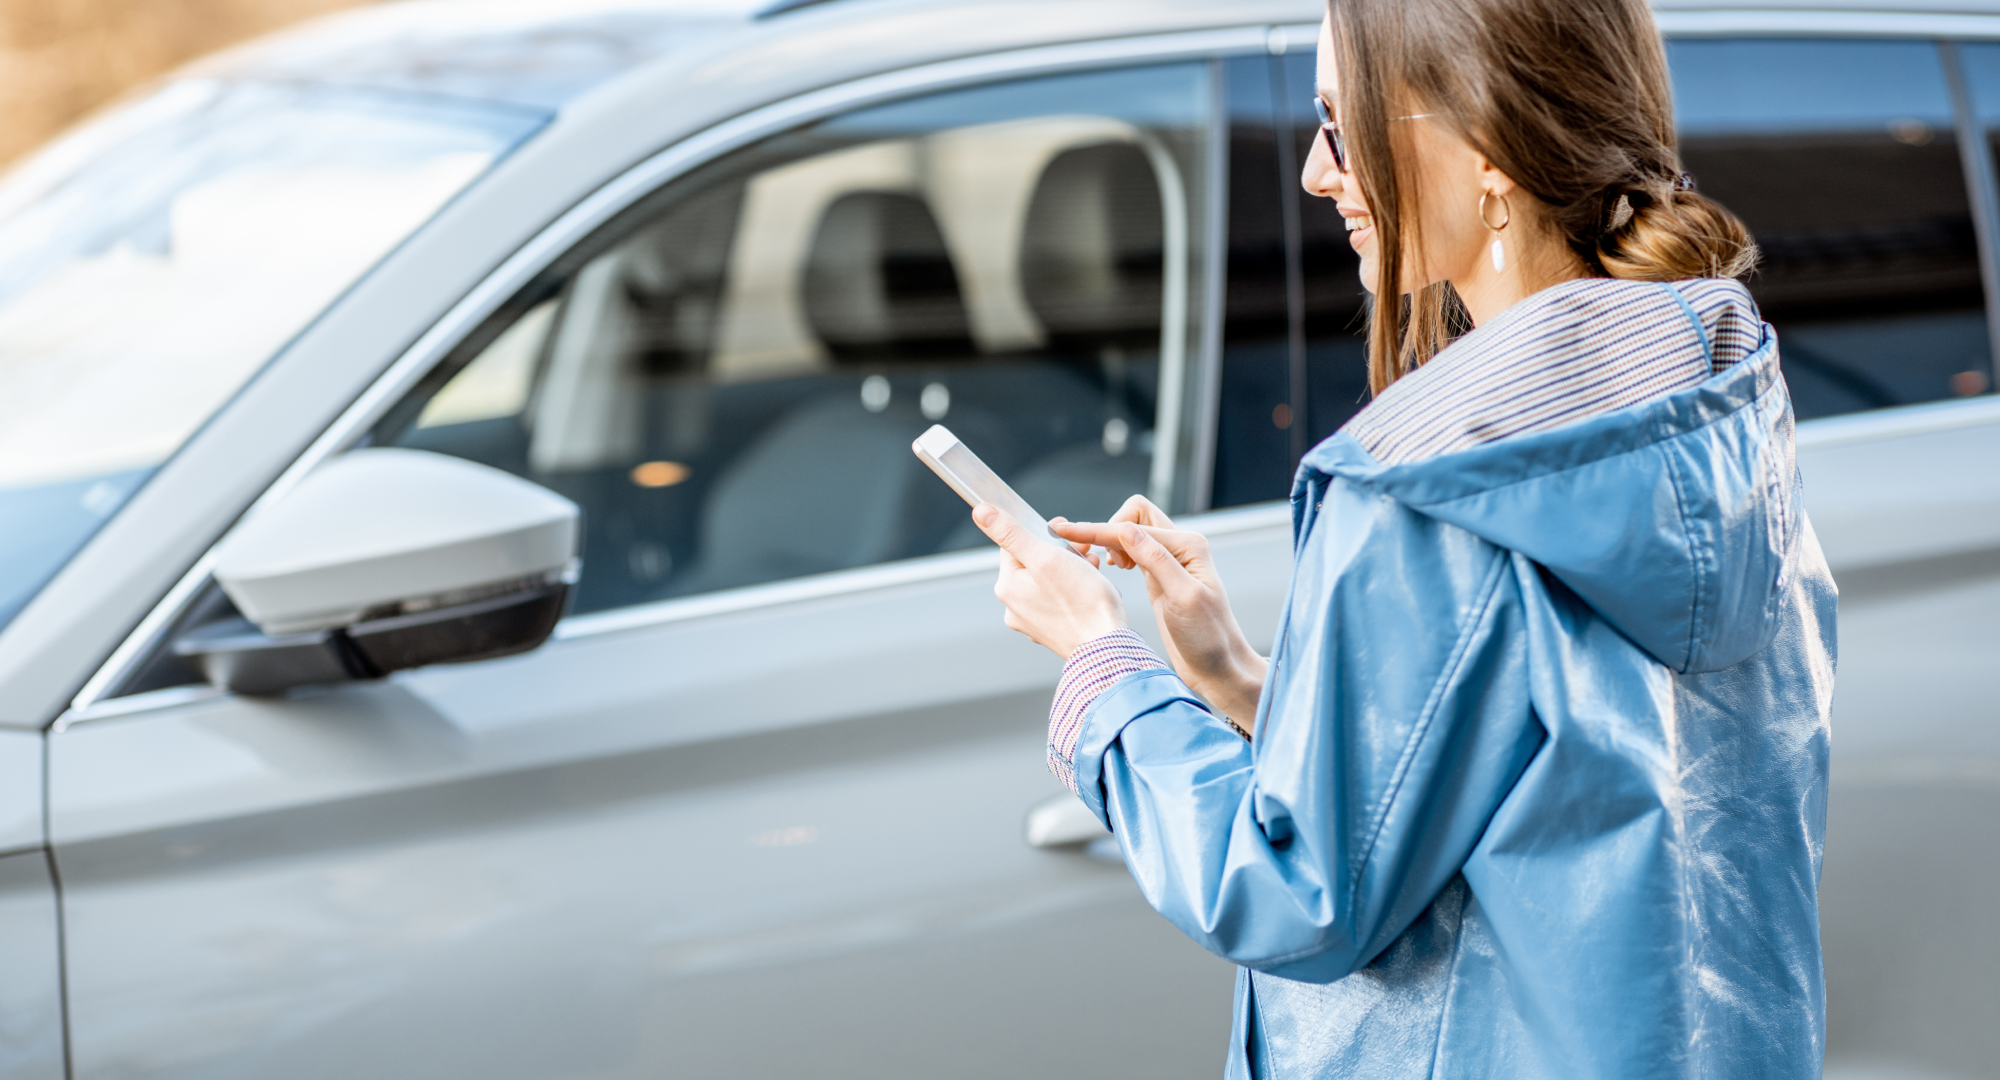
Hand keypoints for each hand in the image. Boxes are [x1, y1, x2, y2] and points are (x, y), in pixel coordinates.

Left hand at [973, 504, 1127, 659]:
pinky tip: (1091, 588)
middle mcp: (1014, 607)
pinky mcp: (1052, 630)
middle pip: (1033, 562)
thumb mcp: (1045, 556)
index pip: (1014, 544)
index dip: (1040, 533)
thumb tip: (981, 512)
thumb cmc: (1082, 601)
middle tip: (1085, 551)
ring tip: (1092, 569)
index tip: (1062, 533)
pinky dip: (1074, 589)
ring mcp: (1032, 621)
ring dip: (1071, 568)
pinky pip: (1059, 600)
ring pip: (1049, 580)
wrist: (1108, 645)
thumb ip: (1011, 532)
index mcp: (1007, 586)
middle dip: (1060, 551)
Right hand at [1052, 496, 1266, 727]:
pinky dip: (1116, 554)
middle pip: (1133, 517)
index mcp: (1188, 546)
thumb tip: (1125, 529)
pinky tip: (1111, 570)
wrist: (1217, 667)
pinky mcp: (1158, 578)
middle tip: (1089, 556)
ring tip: (1099, 565)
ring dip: (1110, 542)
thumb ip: (1155, 561)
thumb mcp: (1183, 598)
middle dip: (1106, 530)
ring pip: (1130, 534)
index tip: (1064, 531)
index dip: (1098, 530)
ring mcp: (1168, 562)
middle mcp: (1179, 548)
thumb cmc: (1208, 638)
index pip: (1133, 527)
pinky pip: (1131, 553)